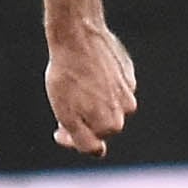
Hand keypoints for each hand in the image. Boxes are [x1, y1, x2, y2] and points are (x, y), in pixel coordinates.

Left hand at [45, 17, 137, 155]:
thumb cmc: (67, 76)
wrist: (78, 36)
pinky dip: (101, 83)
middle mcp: (125, 110)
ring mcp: (128, 90)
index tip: (58, 129)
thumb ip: (82, 138)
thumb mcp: (66, 114)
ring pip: (110, 106)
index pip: (94, 148)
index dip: (72, 141)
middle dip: (85, 120)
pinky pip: (115, 86)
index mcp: (110, 124)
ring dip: (94, 102)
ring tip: (77, 85)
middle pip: (104, 128)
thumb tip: (98, 151)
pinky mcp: (127, 72)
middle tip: (66, 104)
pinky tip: (87, 71)